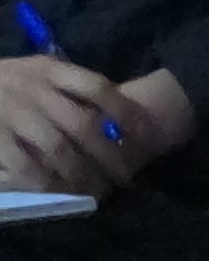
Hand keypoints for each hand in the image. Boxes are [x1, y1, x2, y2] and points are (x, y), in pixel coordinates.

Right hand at [0, 55, 135, 196]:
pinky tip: (59, 190)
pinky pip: (25, 166)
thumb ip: (66, 84)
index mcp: (49, 69)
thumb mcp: (33, 70)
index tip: (143, 134)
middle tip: (125, 175)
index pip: (97, 87)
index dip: (124, 111)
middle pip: (83, 124)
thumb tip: (113, 111)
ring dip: (81, 173)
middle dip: (109, 153)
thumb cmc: (2, 82)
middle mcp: (34, 90)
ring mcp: (13, 114)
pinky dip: (45, 181)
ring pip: (57, 149)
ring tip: (96, 189)